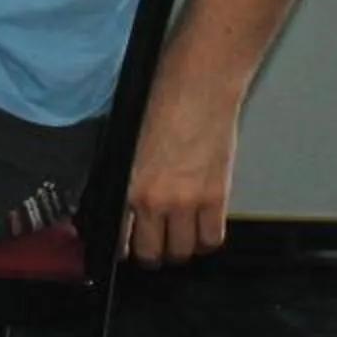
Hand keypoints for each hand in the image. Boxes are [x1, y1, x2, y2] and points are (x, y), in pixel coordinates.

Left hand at [121, 73, 240, 265]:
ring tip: (177, 238)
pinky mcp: (217, 197)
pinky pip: (212, 239)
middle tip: (152, 245)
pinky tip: (201, 230)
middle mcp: (155, 199)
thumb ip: (125, 172)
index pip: (118, 236)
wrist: (199, 84)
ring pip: (182, 251)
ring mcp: (188, 201)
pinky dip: (206, 240)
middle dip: (150, 253)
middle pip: (152, 253)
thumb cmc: (160, 97)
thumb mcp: (127, 137)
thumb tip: (121, 199)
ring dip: (179, 248)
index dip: (122, 247)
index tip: (125, 248)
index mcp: (126, 181)